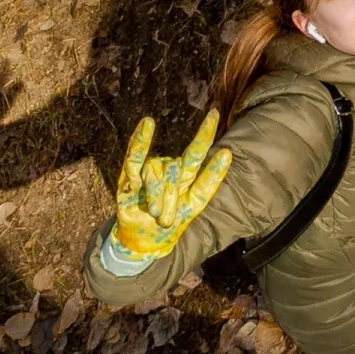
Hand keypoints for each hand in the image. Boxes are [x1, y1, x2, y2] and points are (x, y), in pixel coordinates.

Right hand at [114, 110, 232, 258]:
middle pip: (176, 169)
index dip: (205, 133)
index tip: (215, 112)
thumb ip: (210, 181)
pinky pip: (135, 157)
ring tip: (153, 215)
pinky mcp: (128, 177)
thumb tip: (226, 151)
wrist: (144, 241)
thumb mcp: (195, 205)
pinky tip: (147, 124)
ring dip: (155, 197)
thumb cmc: (172, 224)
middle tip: (165, 220)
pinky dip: (140, 142)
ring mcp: (149, 172)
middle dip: (170, 198)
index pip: (197, 151)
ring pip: (157, 172)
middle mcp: (169, 169)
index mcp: (187, 176)